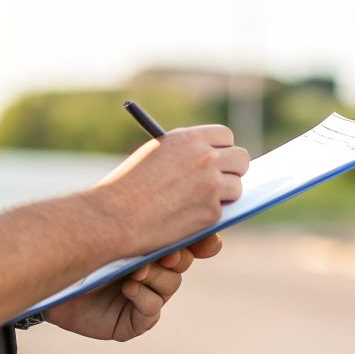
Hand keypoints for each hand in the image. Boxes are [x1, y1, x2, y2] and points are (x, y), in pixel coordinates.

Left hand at [43, 233, 222, 340]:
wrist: (49, 275)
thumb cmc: (80, 249)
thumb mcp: (116, 229)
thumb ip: (146, 221)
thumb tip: (180, 207)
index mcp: (152, 246)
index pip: (188, 242)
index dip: (201, 241)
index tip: (207, 239)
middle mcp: (154, 271)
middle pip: (183, 261)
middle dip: (177, 255)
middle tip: (166, 251)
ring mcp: (146, 297)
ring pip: (171, 284)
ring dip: (156, 275)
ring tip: (137, 269)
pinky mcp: (135, 321)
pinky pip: (152, 308)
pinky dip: (144, 296)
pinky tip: (129, 288)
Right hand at [92, 125, 248, 254]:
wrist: (113, 216)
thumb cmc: (126, 187)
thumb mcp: (154, 155)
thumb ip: (184, 153)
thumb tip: (211, 159)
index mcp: (188, 139)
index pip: (225, 136)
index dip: (223, 149)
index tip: (219, 158)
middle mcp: (204, 157)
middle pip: (241, 159)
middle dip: (234, 170)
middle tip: (224, 180)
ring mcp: (211, 185)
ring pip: (237, 187)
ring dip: (225, 195)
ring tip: (200, 202)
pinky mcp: (212, 212)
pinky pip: (223, 211)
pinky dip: (209, 216)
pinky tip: (187, 217)